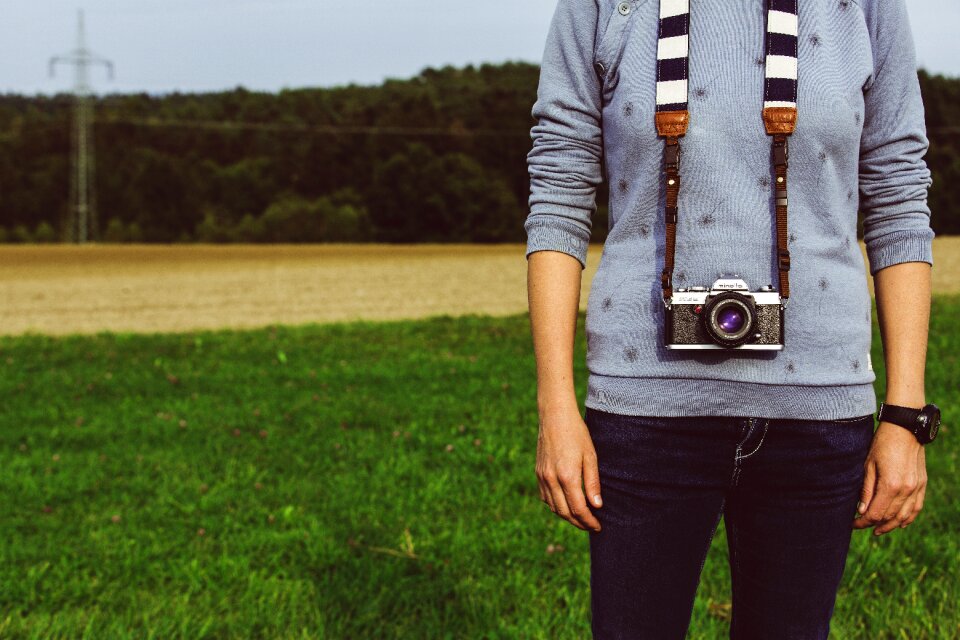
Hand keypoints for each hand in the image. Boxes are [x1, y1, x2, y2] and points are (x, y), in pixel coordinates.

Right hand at [536, 406, 602, 531]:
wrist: (555, 417)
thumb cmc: (577, 434)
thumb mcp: (590, 456)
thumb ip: (593, 482)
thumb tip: (596, 506)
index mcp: (567, 476)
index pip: (578, 509)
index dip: (589, 521)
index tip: (598, 526)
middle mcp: (552, 479)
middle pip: (565, 512)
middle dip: (579, 523)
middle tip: (591, 526)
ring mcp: (543, 477)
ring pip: (553, 507)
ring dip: (567, 516)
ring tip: (581, 518)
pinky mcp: (538, 473)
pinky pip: (545, 497)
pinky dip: (555, 506)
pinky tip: (565, 505)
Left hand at [853, 421, 926, 534]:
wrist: (904, 429)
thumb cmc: (881, 444)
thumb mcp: (868, 465)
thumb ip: (866, 490)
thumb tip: (862, 511)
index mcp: (891, 485)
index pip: (876, 514)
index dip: (863, 522)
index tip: (853, 524)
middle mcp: (907, 490)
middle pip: (890, 517)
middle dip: (875, 524)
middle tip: (862, 526)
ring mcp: (917, 488)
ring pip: (905, 516)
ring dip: (892, 525)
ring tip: (878, 529)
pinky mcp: (922, 484)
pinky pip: (917, 507)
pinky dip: (909, 518)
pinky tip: (900, 523)